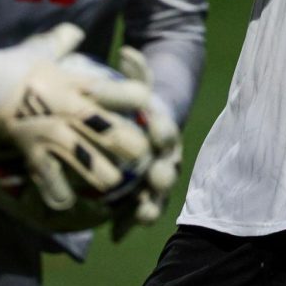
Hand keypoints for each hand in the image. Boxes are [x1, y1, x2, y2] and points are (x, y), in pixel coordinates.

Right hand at [0, 24, 152, 210]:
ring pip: (84, 158)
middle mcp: (67, 108)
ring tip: (112, 184)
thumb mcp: (41, 48)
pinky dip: (58, 192)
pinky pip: (48, 177)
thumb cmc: (12, 64)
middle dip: (129, 146)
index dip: (135, 98)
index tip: (145, 105)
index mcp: (75, 83)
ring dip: (101, 174)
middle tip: (141, 156)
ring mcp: (49, 131)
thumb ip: (63, 40)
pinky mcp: (30, 149)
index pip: (114, 90)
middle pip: (109, 130)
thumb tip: (75, 30)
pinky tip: (67, 201)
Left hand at [109, 46, 182, 241]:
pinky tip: (116, 235)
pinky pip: (140, 211)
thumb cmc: (139, 105)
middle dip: (163, 173)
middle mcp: (166, 156)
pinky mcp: (145, 196)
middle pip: (169, 166)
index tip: (157, 133)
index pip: (167, 129)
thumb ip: (135, 69)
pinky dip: (130, 223)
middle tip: (156, 177)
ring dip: (151, 204)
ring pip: (158, 194)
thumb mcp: (138, 84)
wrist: (147, 128)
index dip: (164, 131)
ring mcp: (158, 178)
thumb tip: (126, 50)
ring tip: (142, 214)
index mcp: (165, 129)